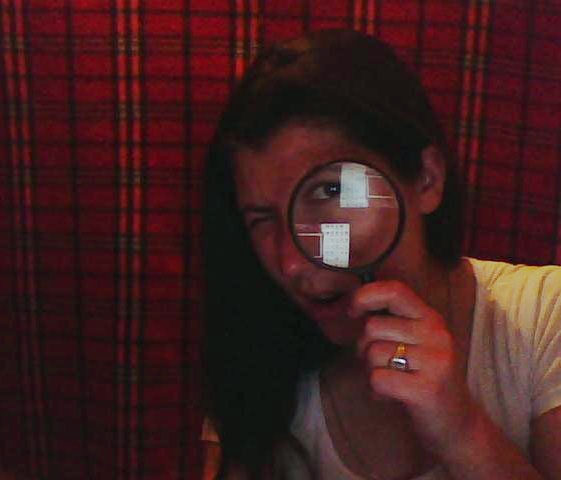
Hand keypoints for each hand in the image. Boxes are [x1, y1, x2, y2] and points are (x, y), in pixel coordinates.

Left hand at [351, 280, 477, 456]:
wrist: (457, 425)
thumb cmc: (423, 379)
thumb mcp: (415, 342)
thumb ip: (392, 322)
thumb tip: (352, 305)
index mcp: (430, 318)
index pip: (394, 290)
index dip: (365, 296)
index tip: (352, 311)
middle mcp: (436, 334)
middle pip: (373, 326)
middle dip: (363, 348)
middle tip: (380, 365)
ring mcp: (435, 361)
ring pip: (372, 353)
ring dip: (370, 371)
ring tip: (390, 381)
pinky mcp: (427, 389)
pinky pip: (377, 378)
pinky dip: (375, 390)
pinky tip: (391, 395)